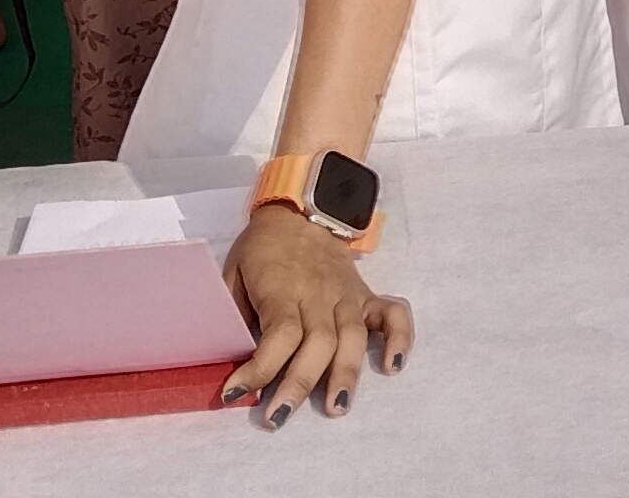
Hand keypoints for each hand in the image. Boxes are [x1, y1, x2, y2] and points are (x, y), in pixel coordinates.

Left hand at [220, 205, 411, 426]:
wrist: (300, 210)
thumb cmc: (261, 250)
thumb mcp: (233, 274)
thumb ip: (235, 314)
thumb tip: (230, 360)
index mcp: (283, 288)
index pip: (278, 334)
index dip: (259, 368)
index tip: (234, 393)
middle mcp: (319, 293)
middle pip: (317, 343)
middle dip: (299, 384)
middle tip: (278, 419)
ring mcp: (347, 294)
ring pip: (352, 337)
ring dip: (346, 374)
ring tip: (336, 407)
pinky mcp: (365, 294)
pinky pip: (392, 313)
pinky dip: (399, 338)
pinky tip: (393, 366)